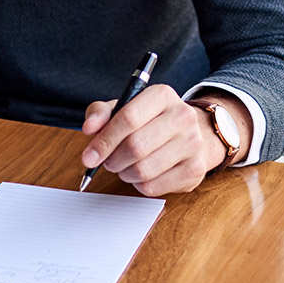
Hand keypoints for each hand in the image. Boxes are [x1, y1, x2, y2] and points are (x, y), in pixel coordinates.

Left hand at [80, 84, 244, 197]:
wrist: (192, 135)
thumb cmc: (150, 122)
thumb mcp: (124, 109)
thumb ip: (101, 114)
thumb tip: (89, 128)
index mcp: (162, 95)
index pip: (128, 118)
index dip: (104, 141)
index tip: (88, 157)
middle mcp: (183, 116)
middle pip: (135, 146)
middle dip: (112, 160)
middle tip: (108, 162)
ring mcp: (193, 143)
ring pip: (143, 170)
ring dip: (125, 174)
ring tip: (125, 167)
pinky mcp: (195, 169)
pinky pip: (153, 187)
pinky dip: (139, 184)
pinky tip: (142, 174)